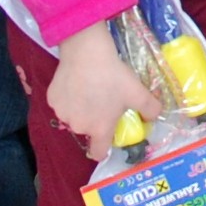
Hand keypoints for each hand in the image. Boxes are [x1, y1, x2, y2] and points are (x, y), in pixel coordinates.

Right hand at [47, 27, 165, 157]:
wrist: (87, 52)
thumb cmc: (113, 75)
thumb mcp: (138, 92)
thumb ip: (150, 109)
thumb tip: (154, 117)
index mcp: (99, 129)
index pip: (98, 153)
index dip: (103, 148)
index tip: (107, 136)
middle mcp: (79, 126)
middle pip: (87, 129)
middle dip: (93, 119)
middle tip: (102, 101)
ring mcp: (62, 113)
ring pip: (73, 116)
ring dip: (79, 109)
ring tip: (88, 89)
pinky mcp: (52, 99)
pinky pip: (62, 103)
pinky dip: (68, 97)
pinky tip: (75, 82)